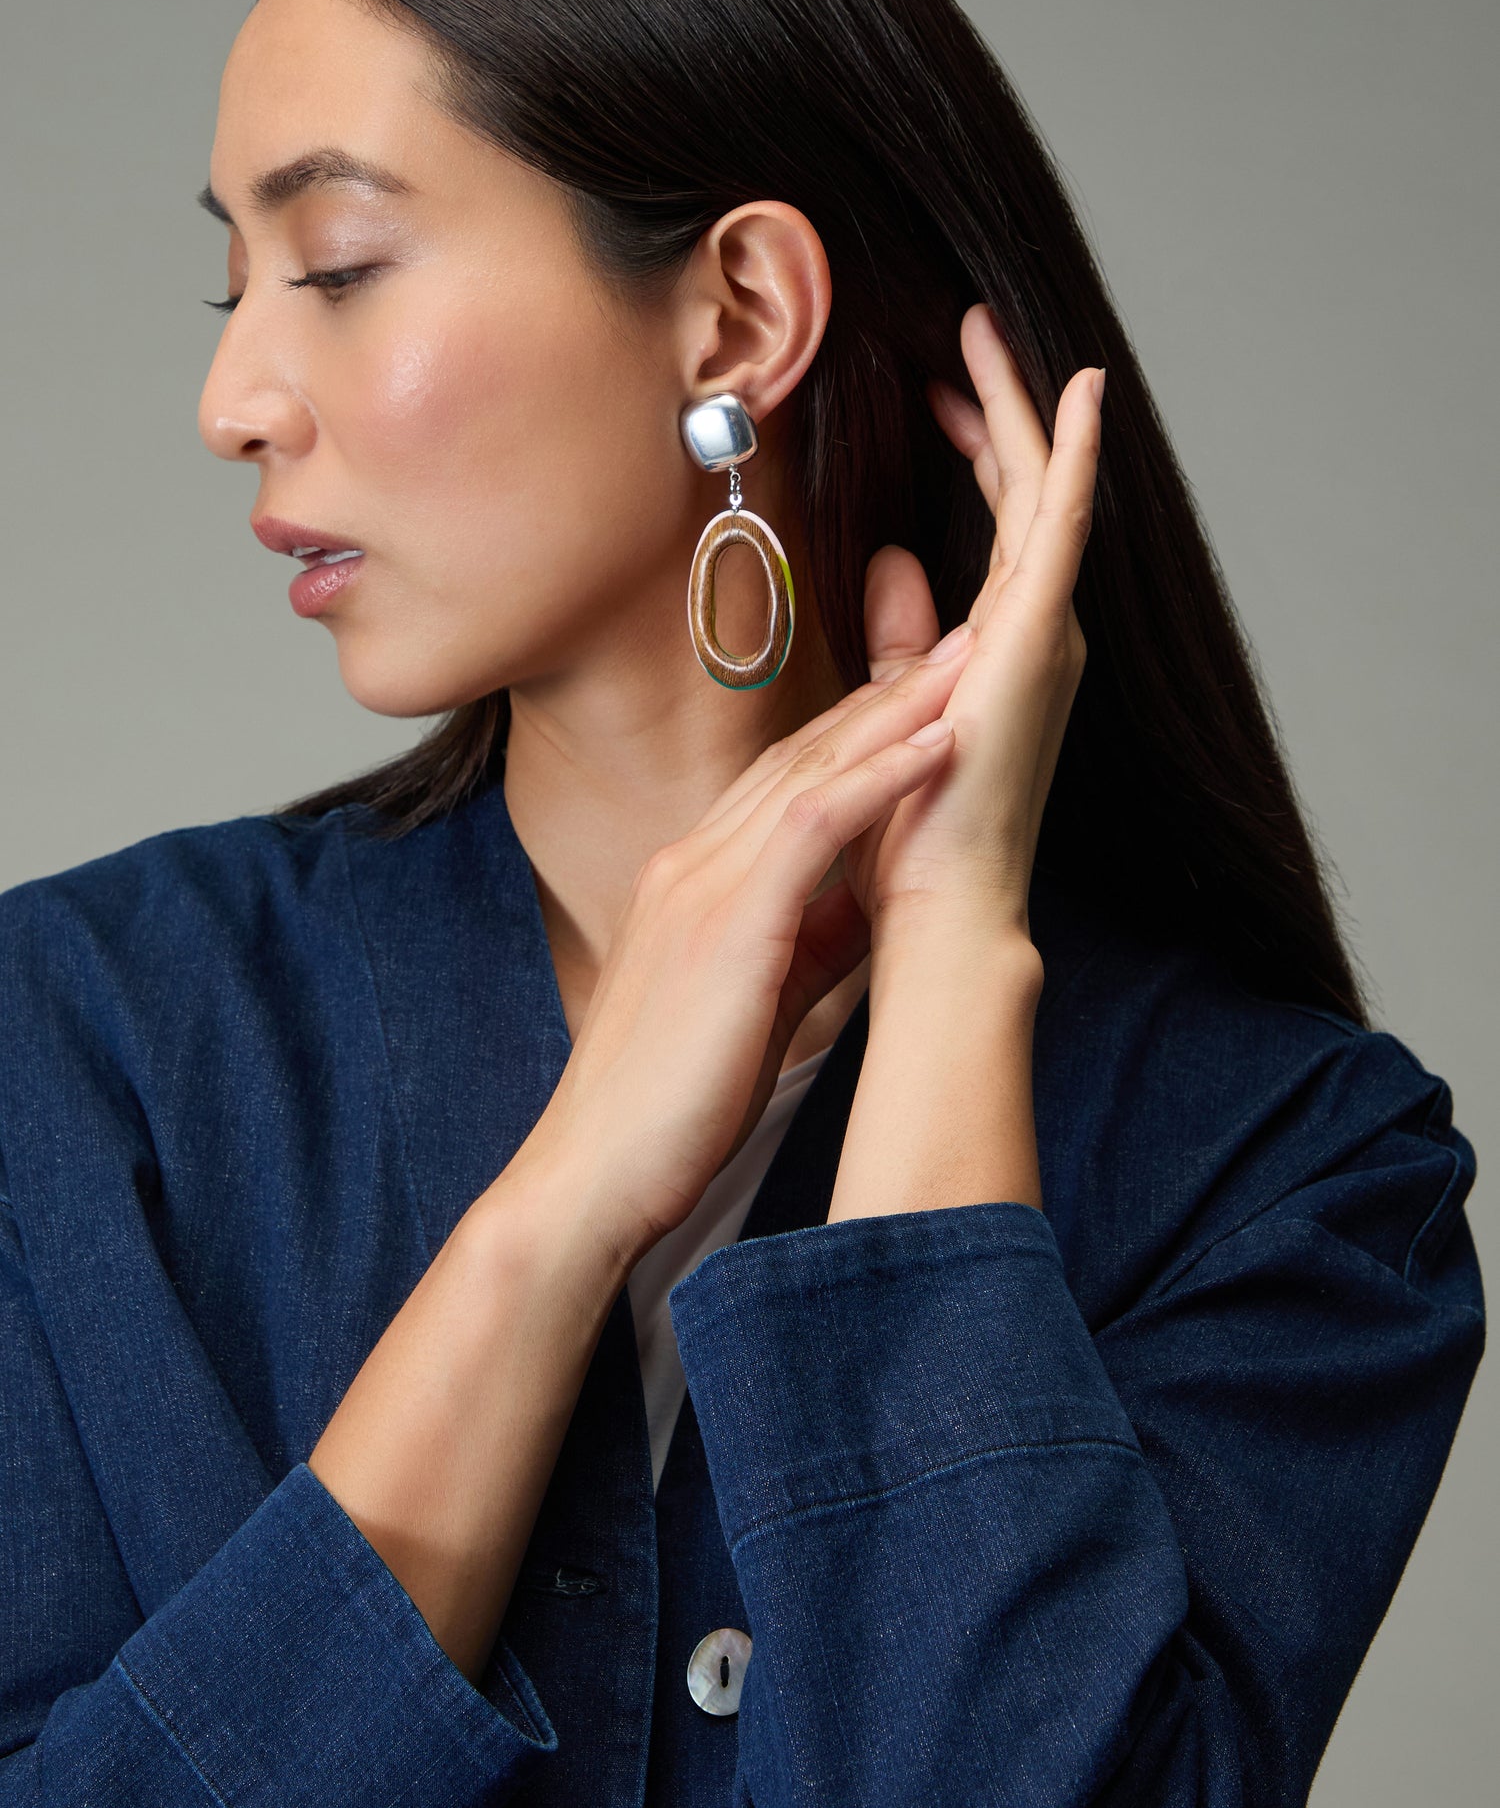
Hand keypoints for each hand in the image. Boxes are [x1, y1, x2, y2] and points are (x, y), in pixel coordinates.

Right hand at [516, 640, 974, 1261]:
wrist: (594, 1171)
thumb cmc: (669, 1102)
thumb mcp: (752, 1001)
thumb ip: (804, 944)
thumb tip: (868, 911)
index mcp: (694, 879)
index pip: (785, 781)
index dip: (858, 730)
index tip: (924, 687)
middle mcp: (694, 861)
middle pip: (803, 753)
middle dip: (886, 692)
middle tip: (958, 636)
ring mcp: (705, 884)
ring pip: (814, 770)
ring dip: (899, 710)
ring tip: (968, 658)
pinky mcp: (729, 922)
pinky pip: (816, 824)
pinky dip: (882, 777)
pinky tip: (939, 742)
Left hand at [843, 305, 1100, 947]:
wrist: (941, 906)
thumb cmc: (916, 833)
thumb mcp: (898, 705)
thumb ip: (904, 632)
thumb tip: (890, 557)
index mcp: (1006, 647)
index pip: (996, 524)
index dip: (973, 450)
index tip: (939, 393)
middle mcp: (1039, 631)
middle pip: (1022, 490)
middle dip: (997, 405)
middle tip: (970, 327)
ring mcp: (1046, 631)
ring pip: (1038, 489)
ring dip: (1021, 406)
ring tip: (990, 331)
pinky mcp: (1038, 635)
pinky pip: (1061, 524)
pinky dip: (1073, 455)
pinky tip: (1080, 391)